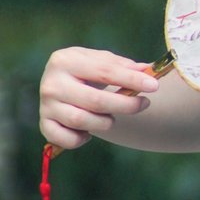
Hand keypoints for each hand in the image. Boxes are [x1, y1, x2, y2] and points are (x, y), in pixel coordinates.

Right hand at [39, 47, 158, 150]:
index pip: (104, 72)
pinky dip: (83, 139)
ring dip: (105, 122)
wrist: (58, 81)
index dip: (132, 80)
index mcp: (65, 60)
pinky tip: (89, 131)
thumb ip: (125, 66)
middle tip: (144, 104)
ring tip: (111, 116)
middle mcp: (51, 83)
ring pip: (83, 121)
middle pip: (95, 100)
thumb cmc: (85, 70)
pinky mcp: (44, 125)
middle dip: (125, 105)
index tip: (154, 86)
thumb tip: (149, 72)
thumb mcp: (102, 61)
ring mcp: (45, 106)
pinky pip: (68, 140)